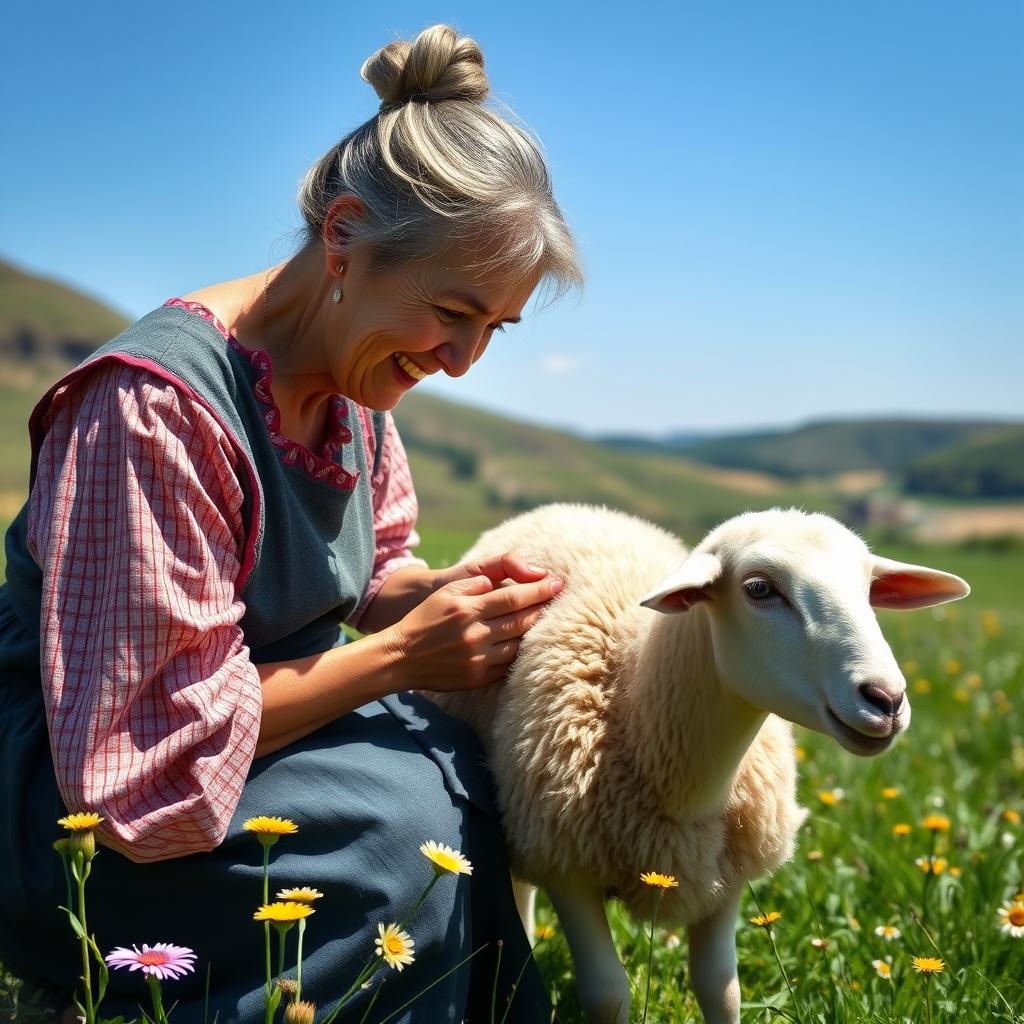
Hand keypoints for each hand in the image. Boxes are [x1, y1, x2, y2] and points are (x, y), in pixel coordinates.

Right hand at [383, 554, 563, 692]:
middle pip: (522, 621)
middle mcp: (474, 634)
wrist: (401, 657)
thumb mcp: (446, 593)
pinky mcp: (477, 678)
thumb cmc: (425, 619)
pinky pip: (507, 665)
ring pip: (519, 645)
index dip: (539, 590)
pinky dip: (521, 655)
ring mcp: (477, 658)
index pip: (513, 597)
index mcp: (467, 608)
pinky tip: (530, 645)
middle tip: (562, 600)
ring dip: (537, 633)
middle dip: (545, 609)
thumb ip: (476, 584)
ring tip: (551, 622)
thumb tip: (502, 583)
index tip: (558, 584)